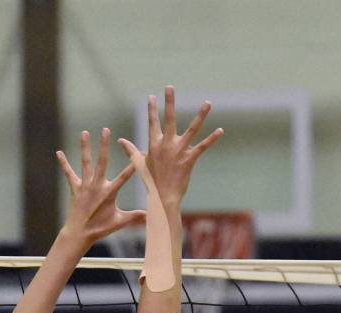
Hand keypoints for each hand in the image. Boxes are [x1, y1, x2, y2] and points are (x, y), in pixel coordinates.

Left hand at [56, 128, 142, 246]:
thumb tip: (151, 217)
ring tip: (84, 132)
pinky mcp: (75, 188)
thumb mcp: (120, 222)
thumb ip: (135, 217)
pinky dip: (64, 163)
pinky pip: (69, 173)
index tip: (138, 153)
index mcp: (110, 192)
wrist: (79, 233)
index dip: (133, 165)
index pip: (124, 176)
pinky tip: (59, 153)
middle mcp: (97, 185)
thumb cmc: (100, 228)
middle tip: (105, 130)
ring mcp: (85, 185)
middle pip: (101, 161)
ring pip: (85, 162)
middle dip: (103, 145)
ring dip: (85, 147)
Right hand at [119, 86, 222, 208]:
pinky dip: (212, 139)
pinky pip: (203, 146)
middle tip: (169, 86)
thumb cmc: (151, 182)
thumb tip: (120, 141)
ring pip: (191, 129)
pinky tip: (220, 131)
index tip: (152, 96)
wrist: (163, 197)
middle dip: (169, 102)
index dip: (152, 109)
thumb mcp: (139, 164)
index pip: (152, 122)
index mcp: (153, 144)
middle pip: (169, 119)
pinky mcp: (190, 159)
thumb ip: (131, 150)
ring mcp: (179, 151)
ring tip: (208, 103)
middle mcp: (166, 144)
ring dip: (200, 116)